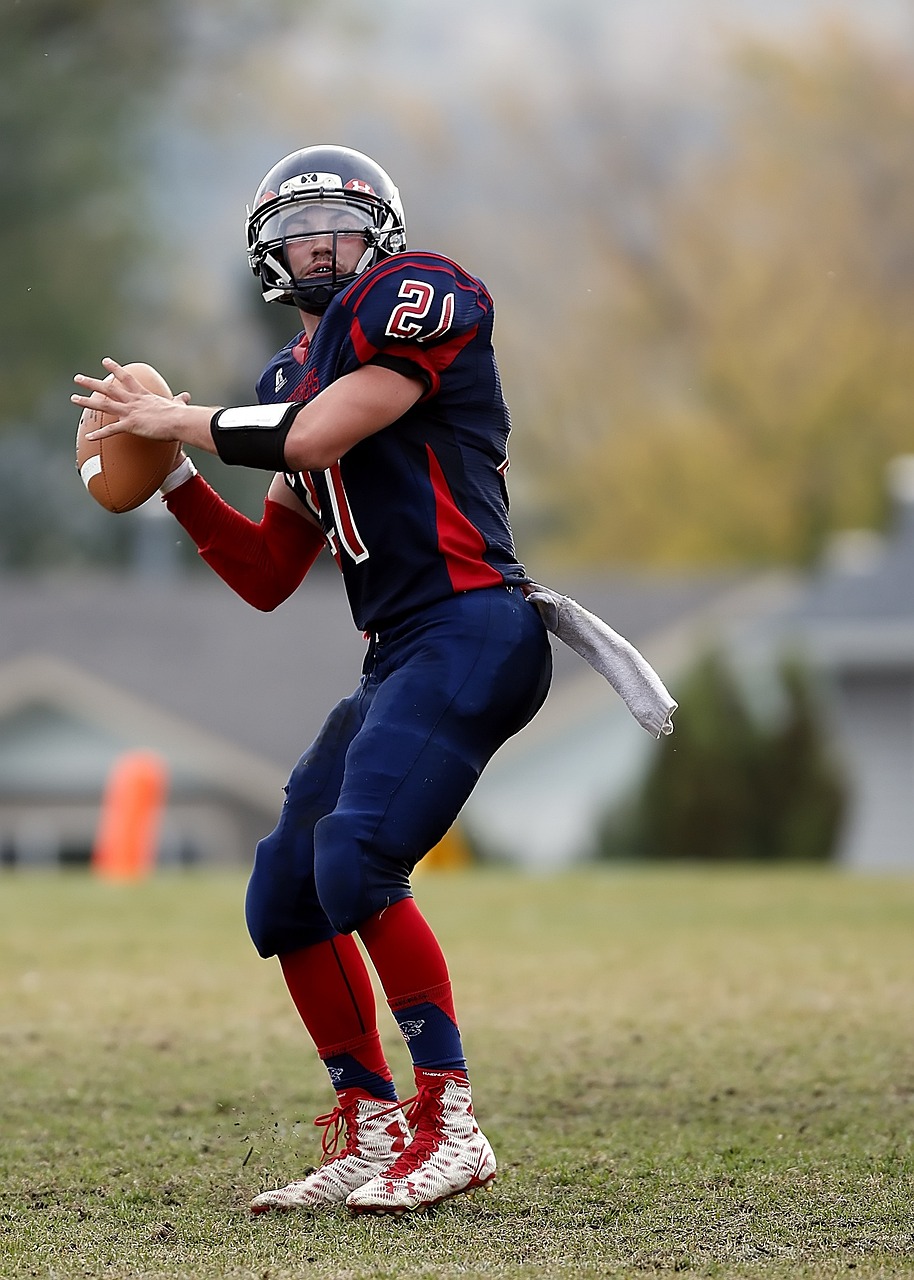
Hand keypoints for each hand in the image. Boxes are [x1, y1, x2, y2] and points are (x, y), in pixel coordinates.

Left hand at [72, 358, 217, 454]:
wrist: (179, 421)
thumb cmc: (180, 415)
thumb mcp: (178, 404)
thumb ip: (179, 400)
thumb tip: (186, 396)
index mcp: (143, 395)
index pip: (126, 378)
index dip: (114, 369)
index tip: (104, 362)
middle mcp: (133, 401)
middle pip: (108, 389)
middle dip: (91, 383)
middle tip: (78, 378)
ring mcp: (130, 412)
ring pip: (104, 404)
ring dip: (87, 401)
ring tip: (73, 398)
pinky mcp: (130, 425)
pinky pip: (111, 430)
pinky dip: (99, 434)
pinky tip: (88, 437)